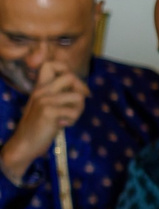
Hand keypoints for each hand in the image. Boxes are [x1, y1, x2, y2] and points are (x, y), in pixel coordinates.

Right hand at [1, 58, 86, 184]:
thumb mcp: (48, 106)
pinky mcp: (48, 111)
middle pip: (70, 77)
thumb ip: (59, 95)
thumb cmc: (40, 127)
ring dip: (79, 109)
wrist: (25, 144)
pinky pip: (74, 111)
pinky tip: (63, 125)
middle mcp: (41, 90)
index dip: (67, 70)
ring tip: (69, 118)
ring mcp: (44, 100)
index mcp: (40, 88)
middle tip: (77, 106)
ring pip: (78, 96)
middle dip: (81, 90)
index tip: (74, 87)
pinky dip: (73, 120)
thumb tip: (82, 89)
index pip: (50, 64)